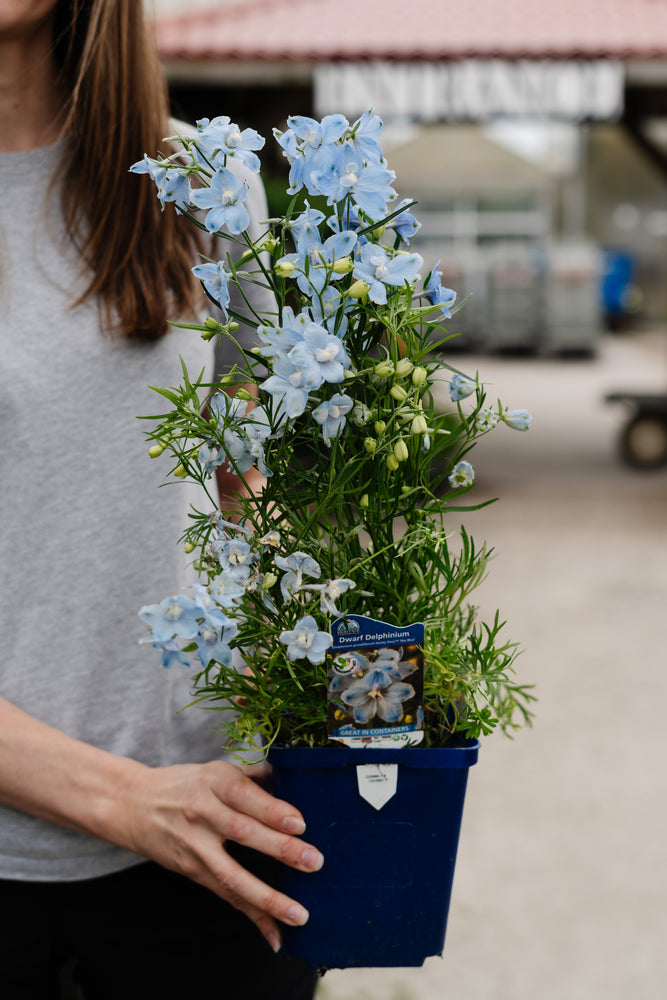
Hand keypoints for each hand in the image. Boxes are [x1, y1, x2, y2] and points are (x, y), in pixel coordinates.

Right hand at [121, 759, 322, 951]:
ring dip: (268, 898)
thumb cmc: (186, 785)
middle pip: (243, 832)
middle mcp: (203, 813)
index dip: (272, 810)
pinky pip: (227, 896)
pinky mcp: (193, 871)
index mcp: (214, 781)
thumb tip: (294, 778)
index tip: (300, 824)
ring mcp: (196, 846)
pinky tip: (275, 934)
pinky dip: (252, 917)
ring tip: (299, 914)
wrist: (133, 804)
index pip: (244, 796)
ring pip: (232, 874)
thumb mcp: (216, 770)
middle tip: (313, 862)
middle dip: (279, 849)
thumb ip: (254, 775)